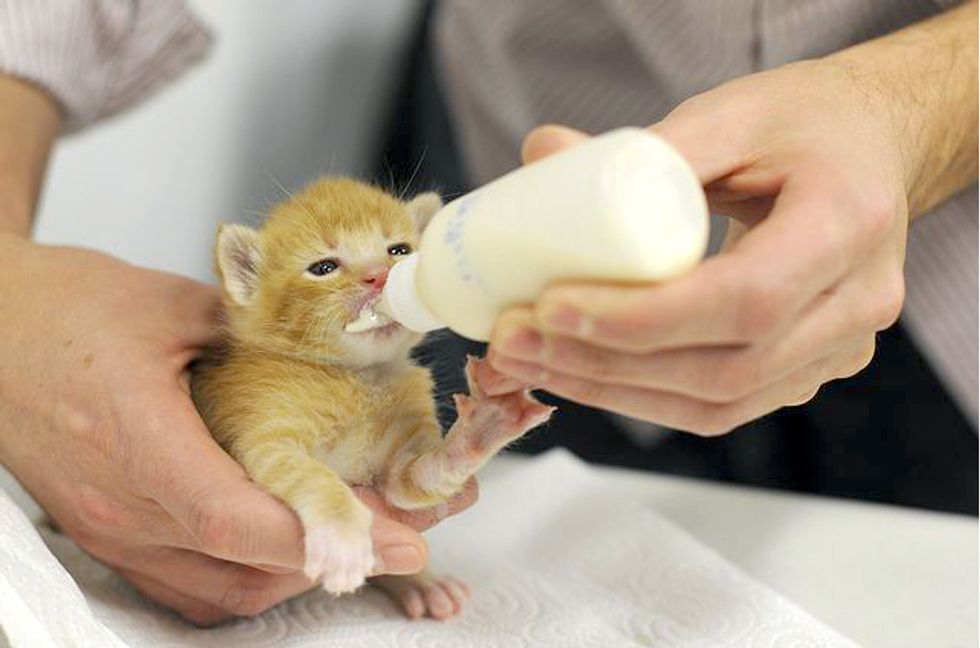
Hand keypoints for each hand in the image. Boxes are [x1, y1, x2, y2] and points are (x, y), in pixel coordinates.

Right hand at [0, 236, 475, 624]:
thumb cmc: (65, 309)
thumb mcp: (169, 305)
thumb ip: (254, 334)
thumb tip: (328, 348)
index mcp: (139, 441)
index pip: (241, 521)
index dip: (327, 535)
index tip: (400, 540)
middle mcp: (122, 506)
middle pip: (245, 566)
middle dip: (335, 556)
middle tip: (404, 535)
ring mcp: (111, 529)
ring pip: (220, 588)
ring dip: (296, 570)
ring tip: (357, 536)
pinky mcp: (108, 533)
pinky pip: (187, 583)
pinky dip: (249, 573)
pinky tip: (287, 542)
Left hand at [488, 58, 914, 434]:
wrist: (869, 149)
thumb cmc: (808, 125)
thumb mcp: (732, 115)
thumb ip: (641, 147)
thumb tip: (539, 157)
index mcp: (848, 223)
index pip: (745, 300)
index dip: (642, 317)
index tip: (552, 305)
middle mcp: (858, 303)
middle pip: (725, 370)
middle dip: (605, 364)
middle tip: (517, 340)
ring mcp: (837, 348)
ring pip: (718, 404)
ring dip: (611, 390)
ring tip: (530, 361)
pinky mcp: (804, 368)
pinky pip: (720, 405)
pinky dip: (642, 395)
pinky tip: (580, 371)